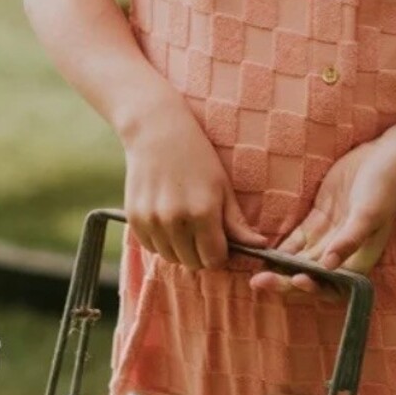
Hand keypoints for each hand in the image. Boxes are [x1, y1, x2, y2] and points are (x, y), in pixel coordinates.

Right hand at [123, 101, 265, 270]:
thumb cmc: (197, 158)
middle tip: (203, 231)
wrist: (156, 131)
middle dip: (201, 253)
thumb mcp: (223, 188)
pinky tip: (167, 220)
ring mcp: (151, 221)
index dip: (220, 254)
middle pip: (192, 263)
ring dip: (180, 249)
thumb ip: (237, 224)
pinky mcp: (134, 219)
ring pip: (170, 257)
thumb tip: (261, 247)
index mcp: (203, 213)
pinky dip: (161, 242)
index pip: (214, 260)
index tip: (220, 241)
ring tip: (184, 223)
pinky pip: (151, 247)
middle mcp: (175, 221)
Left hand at [249, 133, 395, 294]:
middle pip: (309, 276)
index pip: (331, 286)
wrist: (388, 157)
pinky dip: (280, 248)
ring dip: (278, 268)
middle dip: (284, 282)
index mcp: (358, 260)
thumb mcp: (369, 215)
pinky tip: (260, 251)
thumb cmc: (385, 188)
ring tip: (254, 272)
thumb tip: (329, 267)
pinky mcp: (318, 219)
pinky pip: (296, 240)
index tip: (296, 280)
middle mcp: (341, 254)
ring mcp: (328, 236)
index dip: (312, 289)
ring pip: (298, 260)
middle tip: (258, 281)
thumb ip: (349, 240)